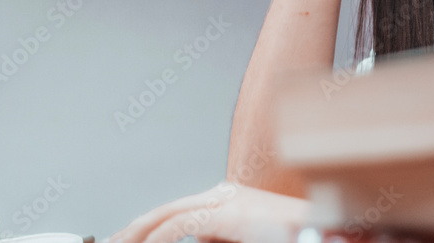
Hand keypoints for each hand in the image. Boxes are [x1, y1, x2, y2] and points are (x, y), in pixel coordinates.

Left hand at [108, 181, 310, 242]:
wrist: (322, 225)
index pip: (177, 213)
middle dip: (133, 230)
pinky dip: (158, 237)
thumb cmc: (290, 233)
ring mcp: (225, 202)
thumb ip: (220, 238)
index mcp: (229, 201)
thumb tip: (198, 241)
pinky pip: (181, 225)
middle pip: (165, 211)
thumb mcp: (247, 236)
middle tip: (111, 242)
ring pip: (167, 216)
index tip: (128, 241)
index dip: (148, 227)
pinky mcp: (227, 213)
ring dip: (138, 234)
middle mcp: (224, 196)